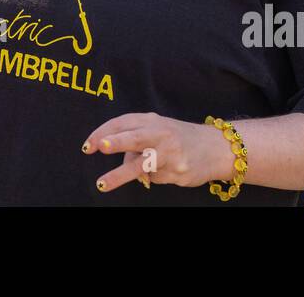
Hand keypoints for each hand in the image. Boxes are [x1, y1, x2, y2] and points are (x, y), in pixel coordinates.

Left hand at [84, 112, 231, 191]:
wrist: (215, 148)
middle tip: (99, 147)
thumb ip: (135, 140)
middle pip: (135, 137)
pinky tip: (164, 170)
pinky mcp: (178, 171)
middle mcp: (161, 134)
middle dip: (117, 141)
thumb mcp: (157, 130)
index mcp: (152, 120)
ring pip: (141, 165)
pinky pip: (154, 178)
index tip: (89, 145)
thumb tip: (121, 161)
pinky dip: (152, 177)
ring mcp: (170, 153)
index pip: (123, 122)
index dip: (104, 132)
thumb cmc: (177, 138)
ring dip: (119, 175)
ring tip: (102, 184)